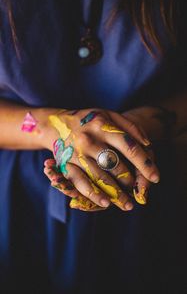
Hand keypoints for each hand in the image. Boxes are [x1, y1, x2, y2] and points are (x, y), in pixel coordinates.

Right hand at [43, 108, 159, 210]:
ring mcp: (76, 153)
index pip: (129, 146)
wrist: (56, 123)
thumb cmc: (90, 121)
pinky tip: (105, 203)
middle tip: (137, 191)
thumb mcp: (109, 115)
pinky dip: (93, 194)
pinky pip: (80, 182)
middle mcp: (89, 139)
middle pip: (115, 165)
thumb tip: (147, 144)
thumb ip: (130, 127)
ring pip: (99, 177)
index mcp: (102, 125)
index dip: (144, 163)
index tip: (155, 177)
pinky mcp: (65, 164)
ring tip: (127, 204)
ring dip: (115, 193)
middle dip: (130, 181)